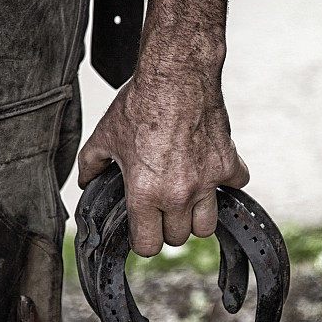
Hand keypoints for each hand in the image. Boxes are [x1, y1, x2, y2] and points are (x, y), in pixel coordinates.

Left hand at [77, 61, 248, 256]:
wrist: (176, 76)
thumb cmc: (139, 105)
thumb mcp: (105, 135)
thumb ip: (91, 165)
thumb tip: (85, 183)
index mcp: (144, 194)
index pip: (149, 246)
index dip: (143, 240)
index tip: (143, 228)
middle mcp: (177, 194)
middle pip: (178, 237)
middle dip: (168, 226)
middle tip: (161, 206)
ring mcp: (207, 181)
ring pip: (208, 226)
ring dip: (197, 215)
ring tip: (187, 196)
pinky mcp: (228, 163)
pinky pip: (236, 186)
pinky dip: (227, 181)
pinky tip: (212, 168)